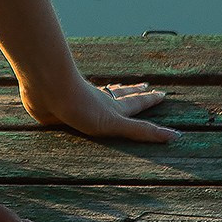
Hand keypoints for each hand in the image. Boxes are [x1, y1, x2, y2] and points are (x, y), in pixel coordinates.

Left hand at [20, 77, 174, 147]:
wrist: (46, 89)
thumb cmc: (81, 106)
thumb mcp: (116, 123)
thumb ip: (141, 131)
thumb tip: (175, 136)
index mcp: (113, 108)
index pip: (136, 103)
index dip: (149, 100)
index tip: (162, 93)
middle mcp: (98, 104)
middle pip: (119, 96)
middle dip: (133, 92)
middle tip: (144, 85)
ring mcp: (79, 106)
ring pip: (98, 98)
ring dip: (109, 94)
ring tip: (114, 90)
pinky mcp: (61, 110)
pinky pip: (74, 109)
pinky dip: (80, 105)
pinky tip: (75, 104)